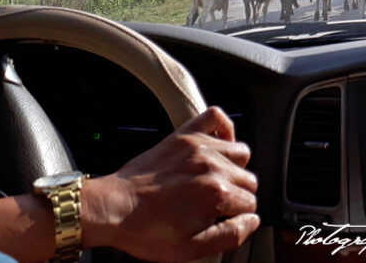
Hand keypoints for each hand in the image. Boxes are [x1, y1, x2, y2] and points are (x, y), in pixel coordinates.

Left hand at [83, 106, 259, 260]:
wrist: (112, 207)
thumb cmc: (145, 229)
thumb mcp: (189, 248)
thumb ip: (229, 236)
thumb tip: (252, 221)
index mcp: (216, 194)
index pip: (250, 203)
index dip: (238, 216)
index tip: (223, 219)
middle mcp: (211, 166)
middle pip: (249, 179)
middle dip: (237, 194)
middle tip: (215, 205)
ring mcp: (199, 147)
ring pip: (241, 152)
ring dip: (234, 167)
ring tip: (215, 180)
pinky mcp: (184, 135)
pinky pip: (217, 117)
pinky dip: (224, 128)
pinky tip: (218, 145)